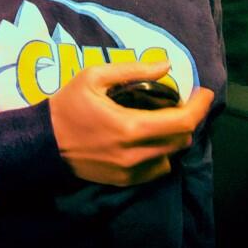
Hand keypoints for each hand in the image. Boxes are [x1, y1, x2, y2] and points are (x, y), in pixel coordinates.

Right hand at [48, 60, 214, 186]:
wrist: (43, 142)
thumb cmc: (68, 105)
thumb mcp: (95, 76)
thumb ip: (133, 70)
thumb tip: (166, 65)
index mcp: (130, 127)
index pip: (182, 122)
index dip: (200, 106)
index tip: (204, 92)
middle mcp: (135, 154)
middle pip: (182, 140)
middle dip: (188, 119)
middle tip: (180, 102)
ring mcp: (130, 172)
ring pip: (172, 156)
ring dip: (174, 138)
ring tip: (164, 120)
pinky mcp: (124, 181)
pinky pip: (156, 170)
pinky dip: (160, 154)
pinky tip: (149, 139)